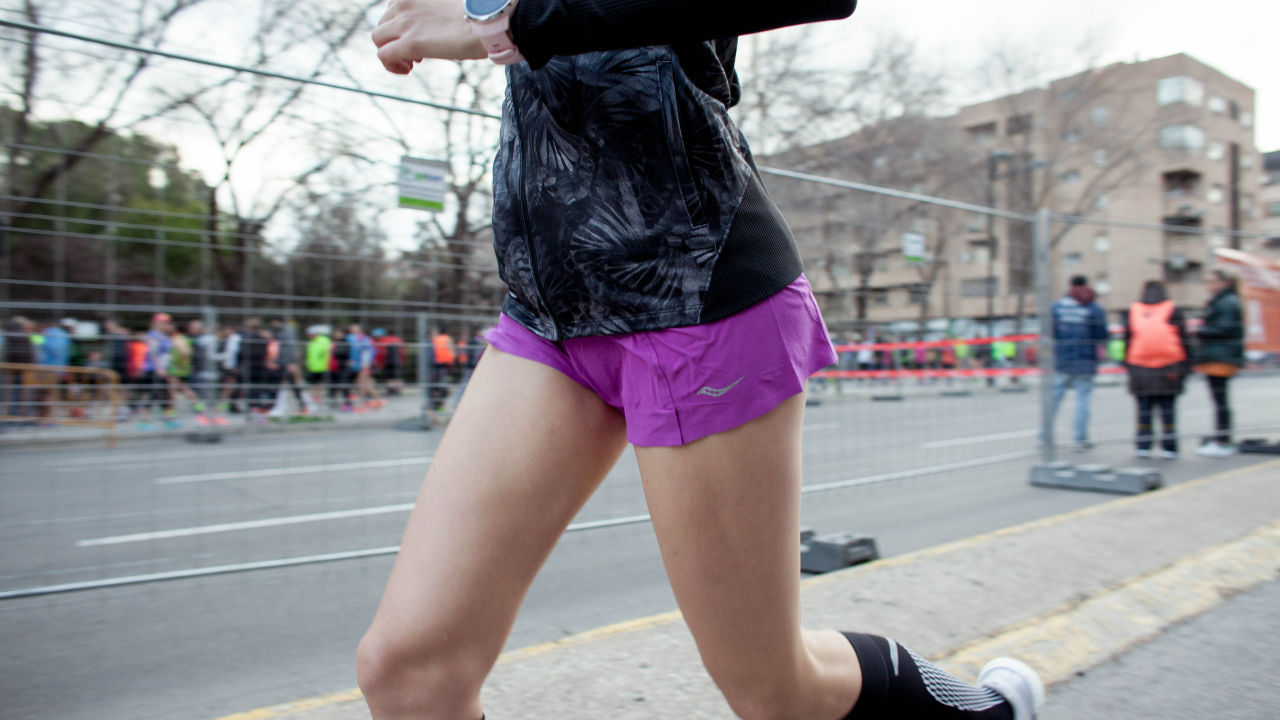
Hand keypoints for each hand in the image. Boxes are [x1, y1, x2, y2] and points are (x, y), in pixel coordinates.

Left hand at [372, 0, 486, 72]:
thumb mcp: (447, 9)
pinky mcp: (409, 43)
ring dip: (392, 53)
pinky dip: (392, 65)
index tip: (419, 38)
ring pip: (378, 40)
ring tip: (412, 63)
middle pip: (382, 26)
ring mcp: (404, 23)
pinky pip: (383, 56)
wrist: (486, 24)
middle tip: (417, 55)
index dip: (401, 28)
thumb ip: (431, 16)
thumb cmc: (476, 20)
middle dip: (395, 41)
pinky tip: (408, 69)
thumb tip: (433, 31)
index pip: (392, 10)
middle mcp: (403, 4)